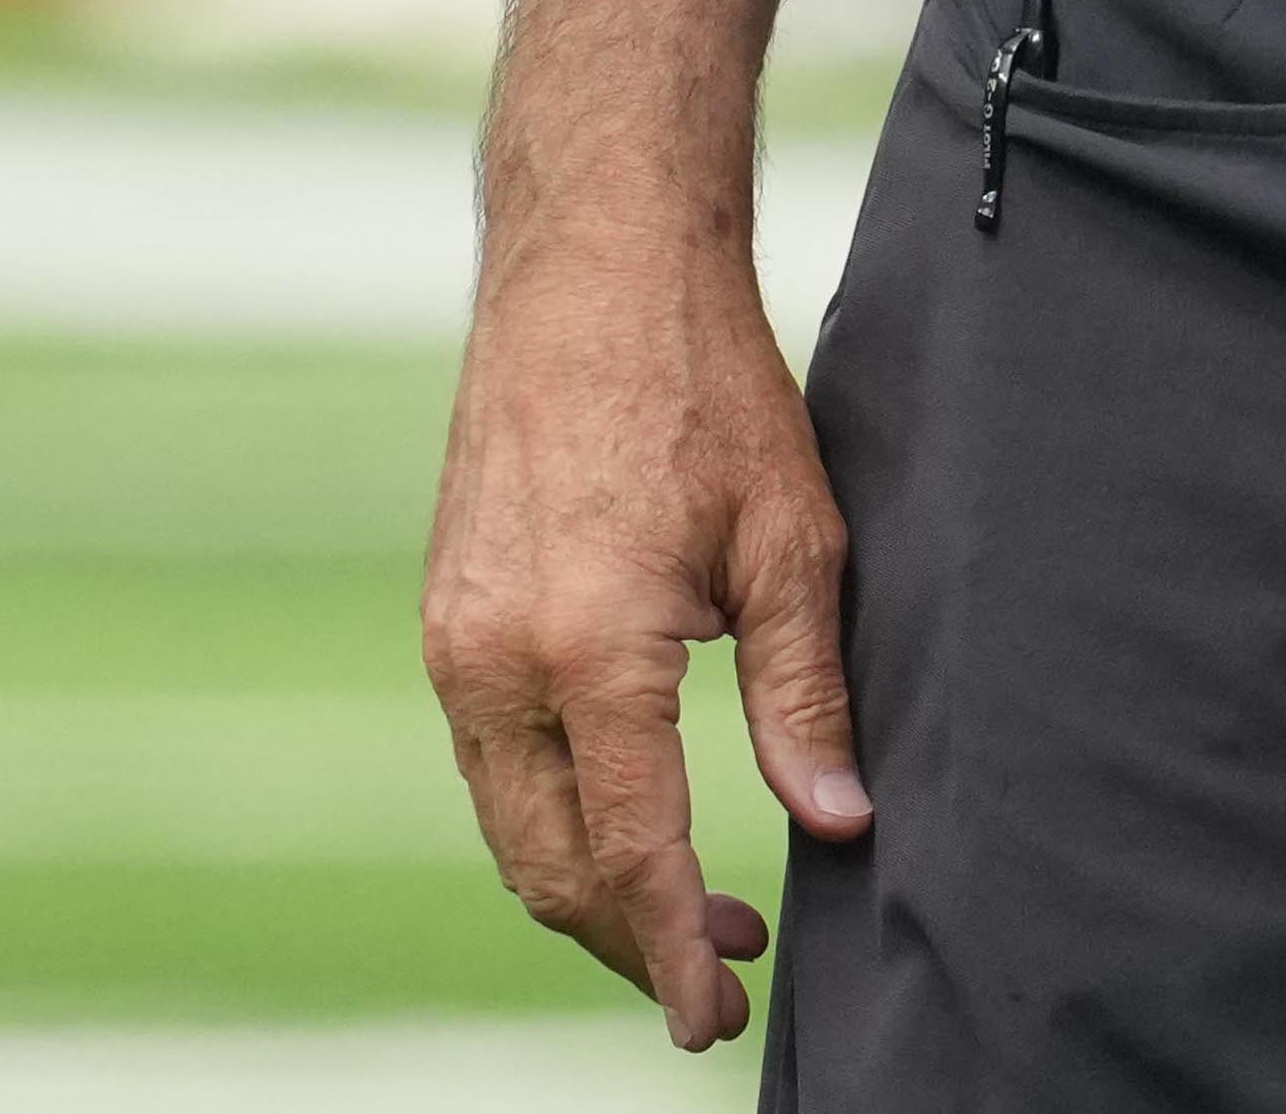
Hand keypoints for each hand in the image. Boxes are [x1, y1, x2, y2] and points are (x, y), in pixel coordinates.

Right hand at [423, 218, 870, 1049]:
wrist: (591, 270)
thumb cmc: (707, 388)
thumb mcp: (791, 540)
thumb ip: (805, 695)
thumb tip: (839, 823)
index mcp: (589, 650)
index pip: (631, 853)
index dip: (674, 950)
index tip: (714, 1015)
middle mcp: (496, 661)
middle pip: (552, 867)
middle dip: (631, 941)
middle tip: (726, 976)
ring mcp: (454, 642)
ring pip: (512, 824)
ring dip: (590, 887)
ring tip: (695, 908)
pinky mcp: (445, 619)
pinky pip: (492, 762)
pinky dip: (553, 816)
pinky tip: (630, 813)